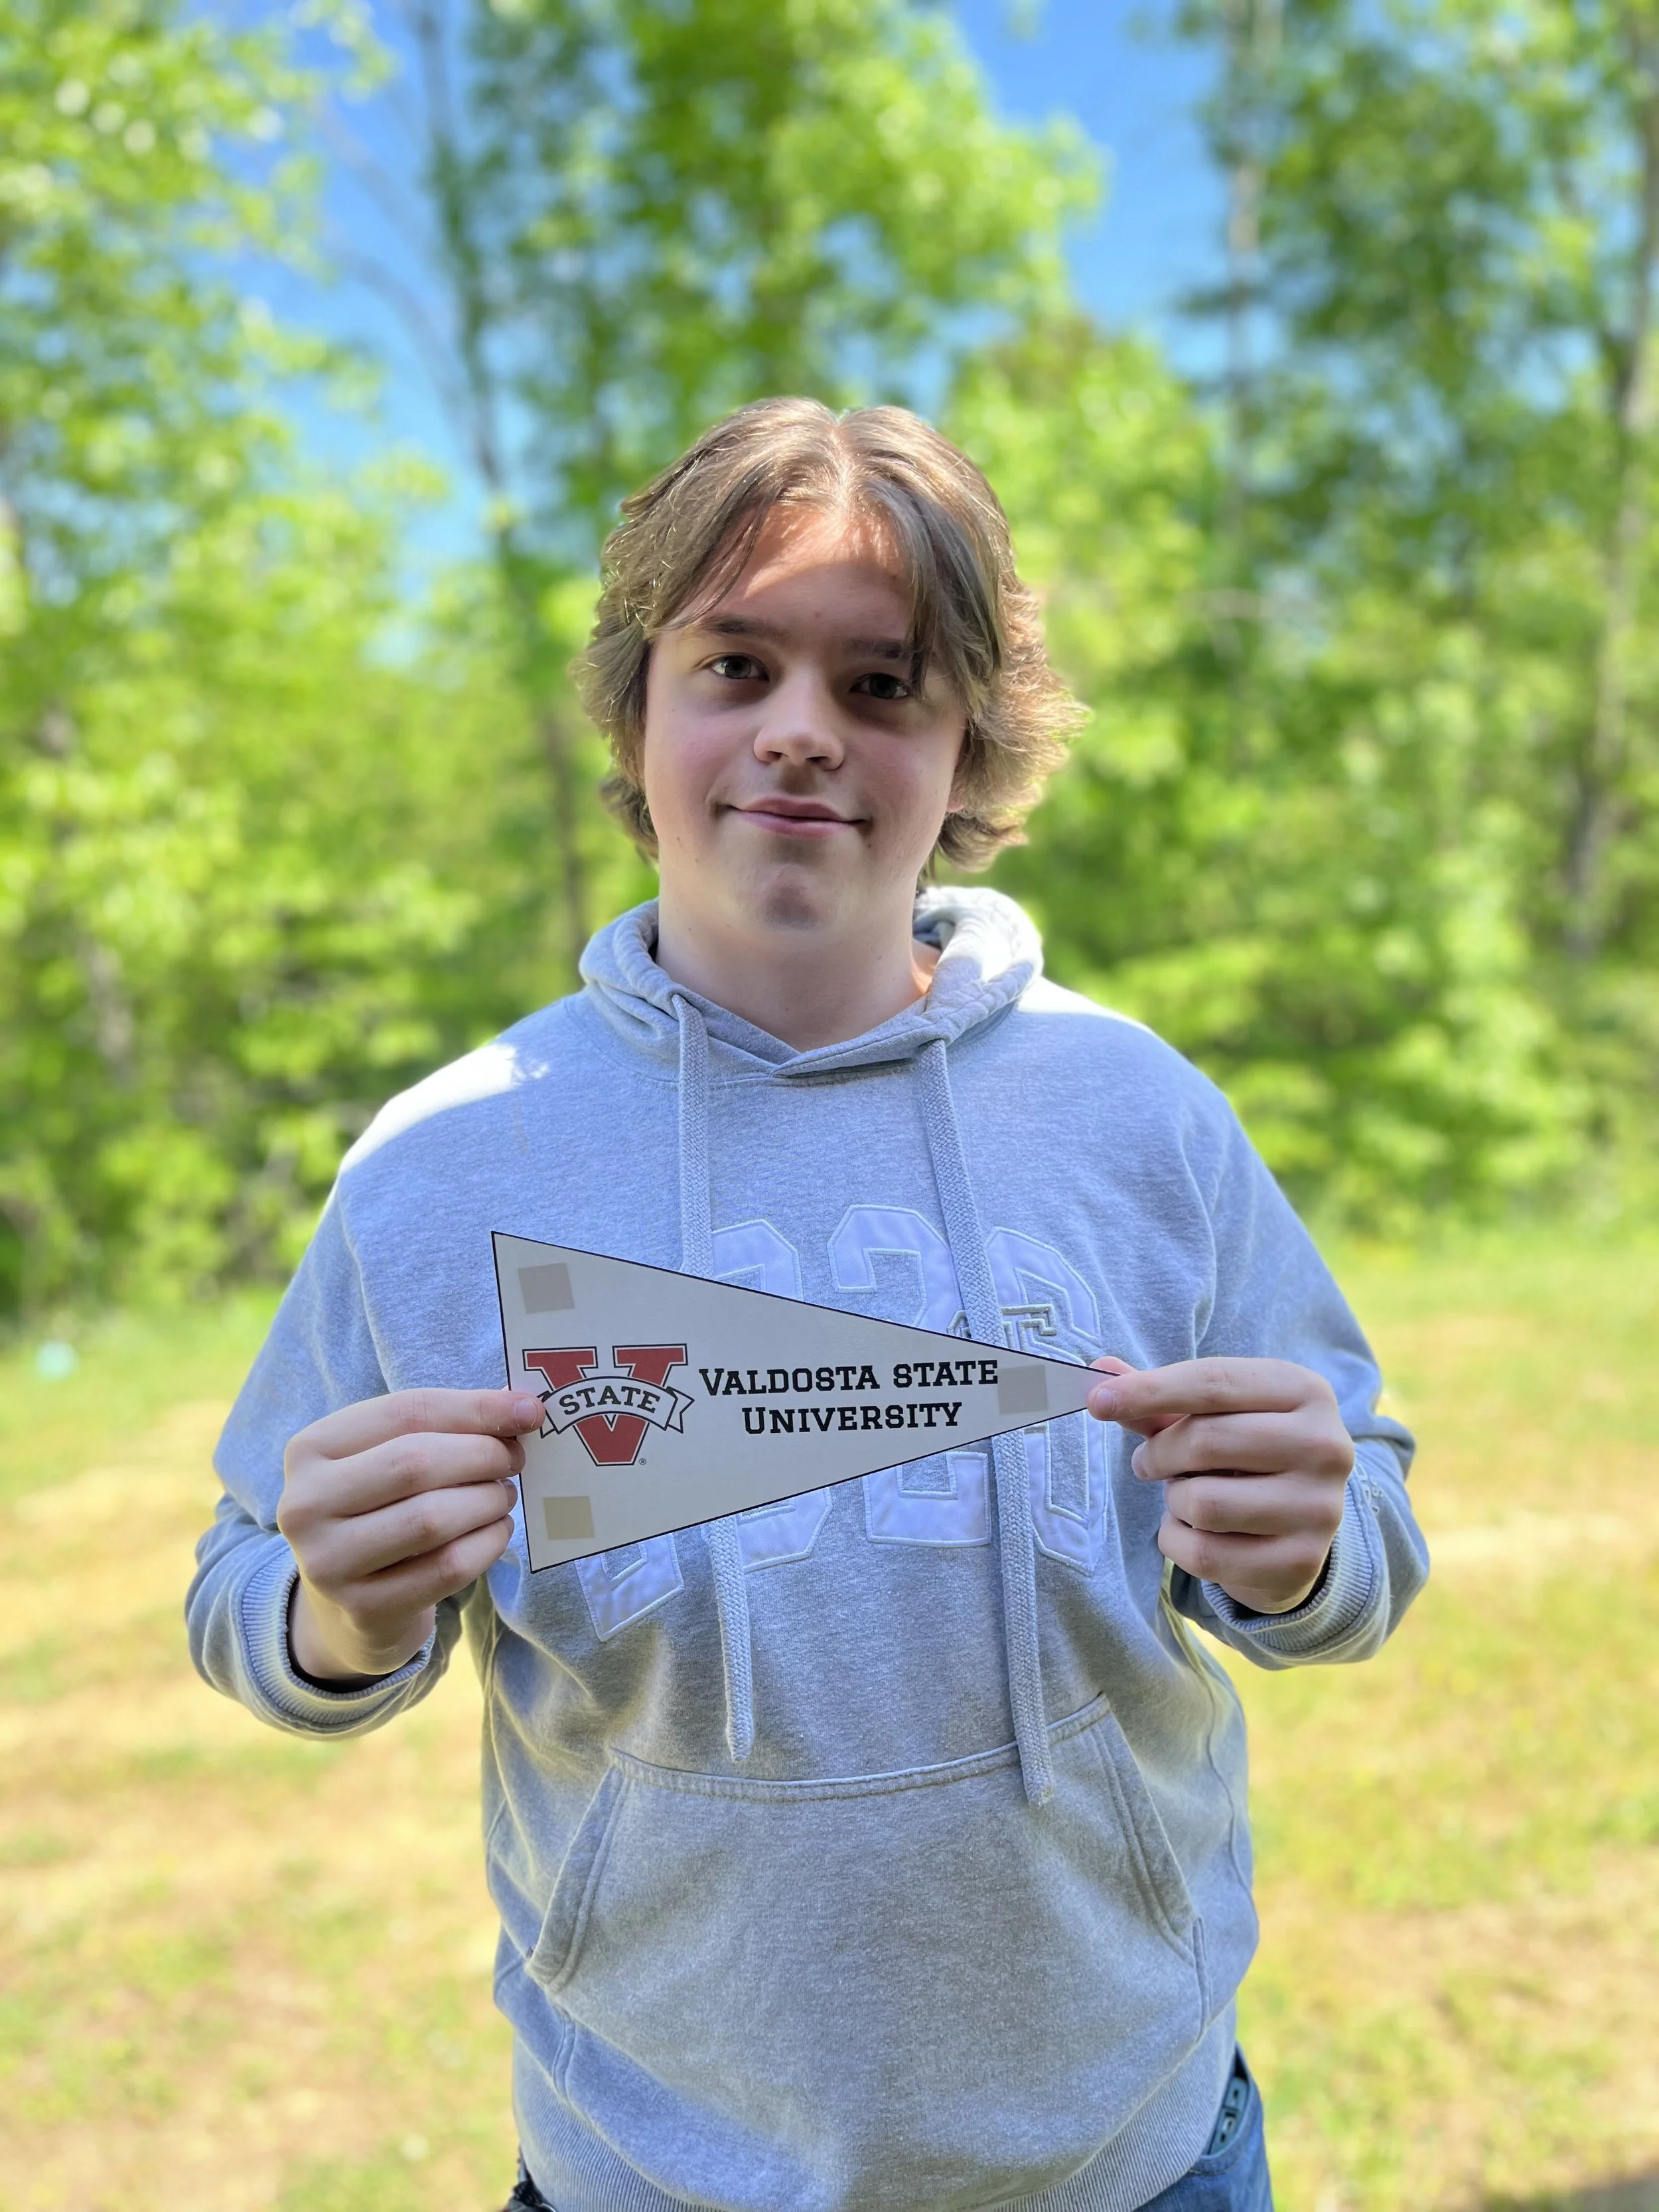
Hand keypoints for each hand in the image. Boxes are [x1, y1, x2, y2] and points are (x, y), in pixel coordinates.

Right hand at [276, 1387, 543, 1682]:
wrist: (351, 1599)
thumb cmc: (382, 1505)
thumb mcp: (394, 1455)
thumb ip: (450, 1425)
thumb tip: (525, 1406)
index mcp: (311, 1448)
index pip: (405, 1412)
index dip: (475, 1408)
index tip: (529, 1411)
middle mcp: (305, 1504)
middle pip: (415, 1463)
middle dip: (482, 1455)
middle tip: (514, 1459)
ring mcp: (328, 1562)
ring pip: (431, 1519)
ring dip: (487, 1501)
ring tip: (502, 1496)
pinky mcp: (363, 1607)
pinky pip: (446, 1568)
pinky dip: (487, 1544)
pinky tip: (497, 1531)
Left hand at [1087, 1357, 1353, 1613]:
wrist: (1296, 1526)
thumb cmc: (1243, 1453)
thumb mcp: (1211, 1415)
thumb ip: (1159, 1396)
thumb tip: (1100, 1372)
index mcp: (1305, 1391)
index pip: (1214, 1381)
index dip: (1149, 1389)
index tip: (1096, 1401)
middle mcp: (1326, 1445)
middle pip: (1205, 1441)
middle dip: (1158, 1453)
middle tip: (1146, 1462)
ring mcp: (1320, 1508)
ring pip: (1202, 1503)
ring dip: (1173, 1501)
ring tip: (1185, 1496)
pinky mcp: (1301, 1562)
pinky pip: (1205, 1555)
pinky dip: (1177, 1542)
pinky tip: (1193, 1532)